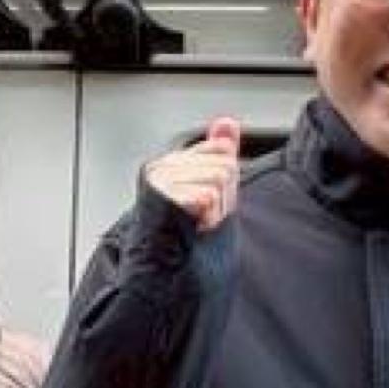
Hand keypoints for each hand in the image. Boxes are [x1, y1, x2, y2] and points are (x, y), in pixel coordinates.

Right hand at [142, 118, 243, 232]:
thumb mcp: (210, 187)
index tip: (213, 201)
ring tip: (200, 223)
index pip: (222, 149)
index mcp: (171, 161)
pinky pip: (208, 195)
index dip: (228, 180)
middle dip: (225, 196)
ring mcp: (160, 180)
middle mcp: (162, 166)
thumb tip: (227, 122)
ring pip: (219, 178)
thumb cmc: (186, 232)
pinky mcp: (162, 195)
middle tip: (205, 217)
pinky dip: (209, 217)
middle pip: (225, 164)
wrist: (162, 265)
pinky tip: (196, 227)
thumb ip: (218, 152)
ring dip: (218, 209)